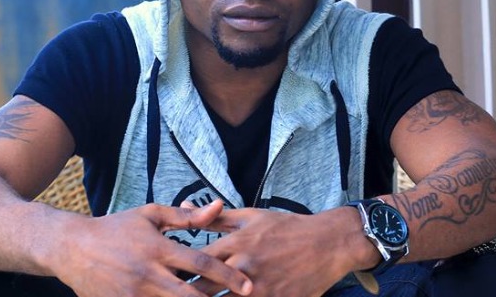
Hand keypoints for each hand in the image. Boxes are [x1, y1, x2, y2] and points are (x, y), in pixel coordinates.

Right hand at [49, 200, 252, 296]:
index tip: (250, 285)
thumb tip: (219, 206)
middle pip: (191, 296)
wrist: (72, 248)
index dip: (229, 276)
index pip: (201, 264)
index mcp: (159, 248)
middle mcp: (148, 274)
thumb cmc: (116, 228)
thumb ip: (186, 216)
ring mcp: (134, 294)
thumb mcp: (150, 215)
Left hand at [187, 206, 361, 296]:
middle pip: (201, 289)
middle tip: (170, 294)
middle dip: (185, 293)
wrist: (328, 243)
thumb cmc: (287, 227)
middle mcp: (243, 267)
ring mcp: (259, 289)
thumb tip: (186, 207)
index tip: (167, 276)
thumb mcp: (252, 216)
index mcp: (235, 243)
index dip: (177, 271)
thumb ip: (217, 217)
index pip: (194, 262)